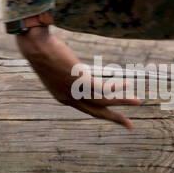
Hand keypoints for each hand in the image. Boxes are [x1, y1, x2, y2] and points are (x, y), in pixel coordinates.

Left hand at [16, 26, 139, 128]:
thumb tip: (77, 69)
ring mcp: (75, 91)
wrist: (35, 47)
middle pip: (97, 112)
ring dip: (122, 102)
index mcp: (63, 98)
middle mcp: (69, 98)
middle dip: (115, 119)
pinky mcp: (80, 81)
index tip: (112, 113)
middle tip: (130, 126)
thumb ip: (68, 75)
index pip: (87, 109)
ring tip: (138, 101)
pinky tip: (126, 83)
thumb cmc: (42, 53)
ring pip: (104, 101)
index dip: (102, 110)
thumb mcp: (55, 69)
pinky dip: (116, 87)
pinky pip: (103, 88)